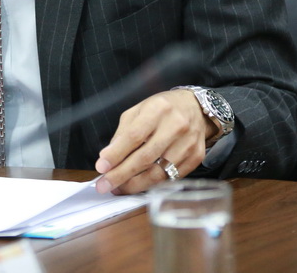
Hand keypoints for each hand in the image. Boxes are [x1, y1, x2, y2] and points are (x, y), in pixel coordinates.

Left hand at [94, 89, 213, 194]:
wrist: (195, 108)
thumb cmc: (162, 109)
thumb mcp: (138, 111)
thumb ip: (123, 133)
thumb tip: (108, 157)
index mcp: (158, 110)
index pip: (134, 136)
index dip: (116, 154)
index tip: (101, 167)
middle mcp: (175, 126)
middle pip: (145, 158)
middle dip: (121, 174)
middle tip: (104, 185)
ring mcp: (188, 144)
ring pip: (158, 173)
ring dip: (135, 184)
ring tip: (118, 188)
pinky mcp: (195, 158)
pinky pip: (170, 178)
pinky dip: (151, 185)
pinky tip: (138, 185)